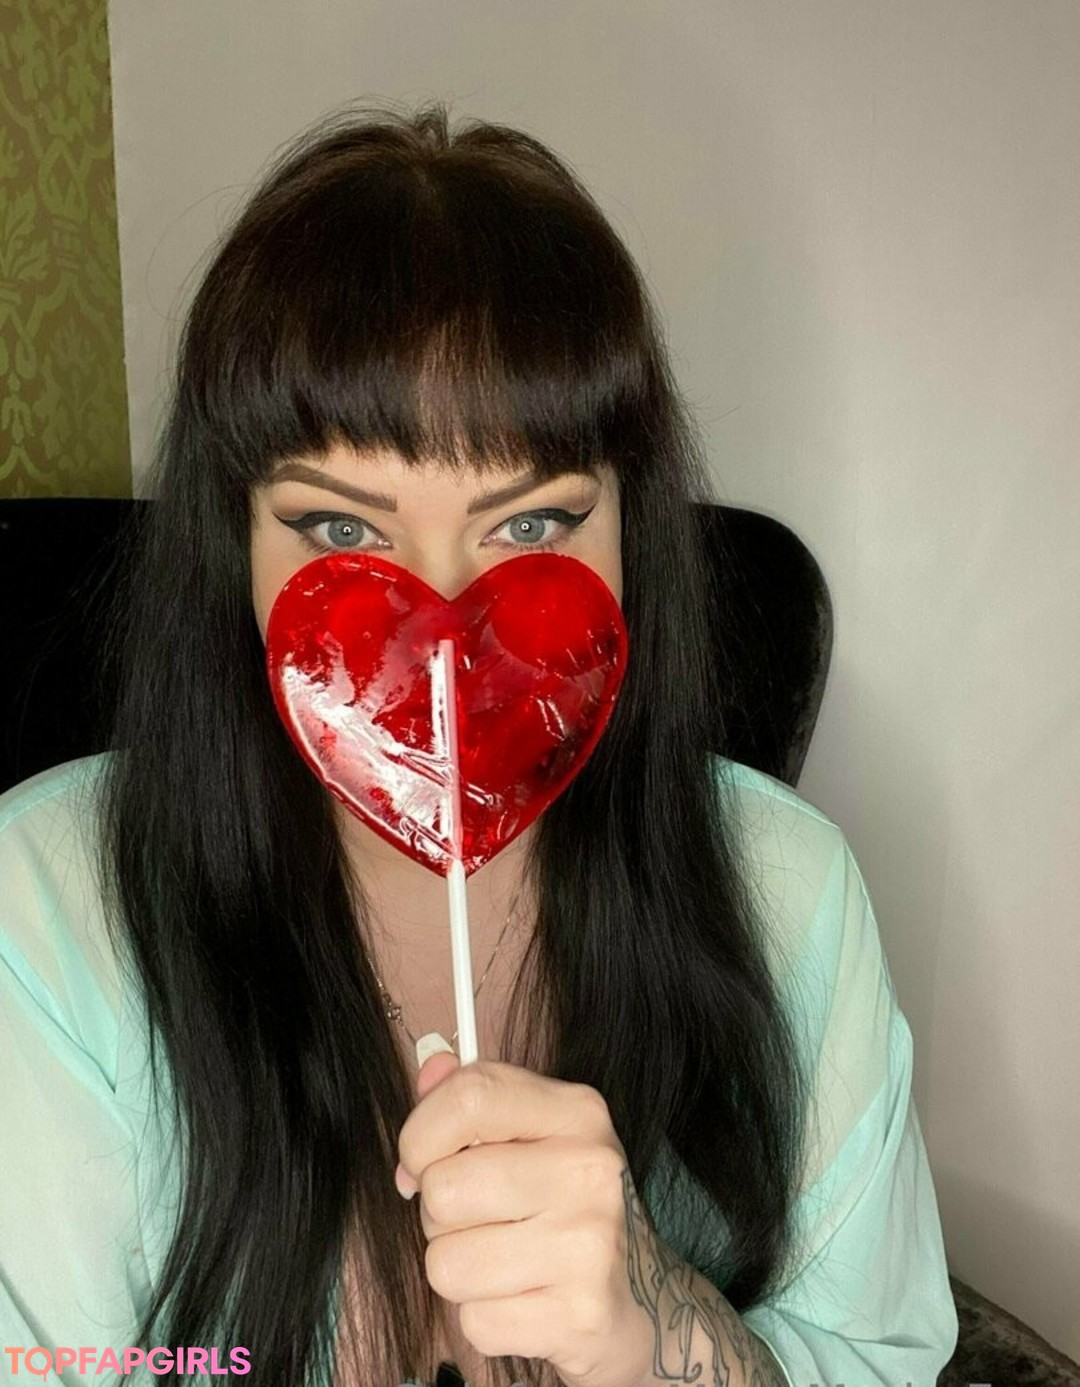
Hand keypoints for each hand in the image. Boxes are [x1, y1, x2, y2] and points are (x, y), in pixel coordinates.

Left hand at [395, 1050, 656, 1386]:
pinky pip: (474, 1321)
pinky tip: (523, 1299)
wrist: (646, 1294)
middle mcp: (589, 1169)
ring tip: (502, 1259)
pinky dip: (484, 1318)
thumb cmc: (564, 1203)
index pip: (469, 1097)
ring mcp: (590, 1243)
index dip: (420, 1135)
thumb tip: (428, 1067)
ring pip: (446, 1263)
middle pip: (443, 1189)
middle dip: (438, 1215)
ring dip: (459, 1270)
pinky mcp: (580, 1315)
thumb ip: (471, 1098)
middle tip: (480, 1220)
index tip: (420, 1161)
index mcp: (577, 1112)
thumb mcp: (531, 1133)